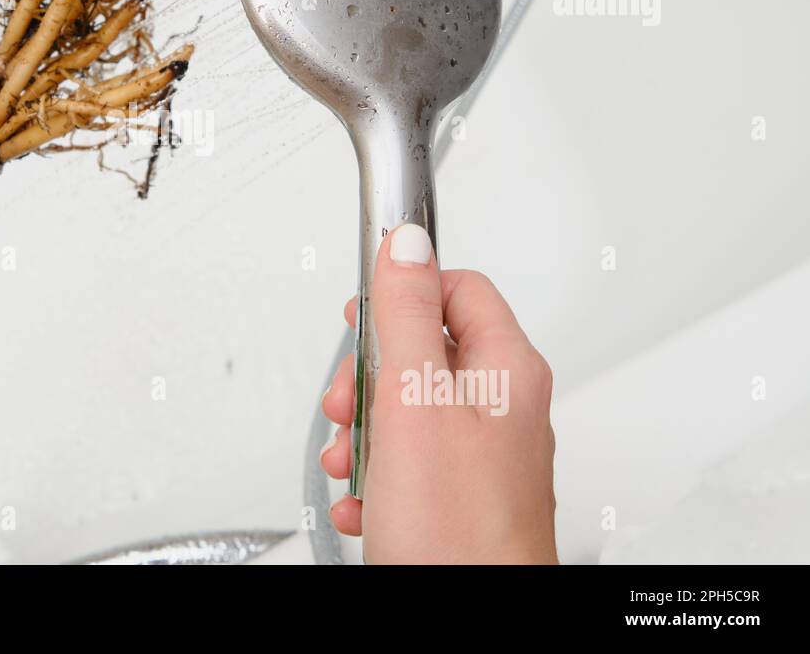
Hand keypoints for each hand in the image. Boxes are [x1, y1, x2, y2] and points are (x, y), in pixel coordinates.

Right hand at [319, 223, 557, 563]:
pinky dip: (377, 477)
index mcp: (504, 369)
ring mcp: (481, 455)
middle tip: (352, 404)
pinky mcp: (459, 497)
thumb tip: (407, 240)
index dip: (403, 291)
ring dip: (365, 434)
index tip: (364, 314)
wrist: (471, 623)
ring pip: (405, 410)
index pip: (456, 286)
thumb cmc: (459, 533)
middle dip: (369, 378)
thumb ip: (406, 315)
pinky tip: (367, 501)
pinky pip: (407, 462)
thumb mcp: (415, 401)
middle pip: (421, 350)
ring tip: (356, 462)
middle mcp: (500, 408)